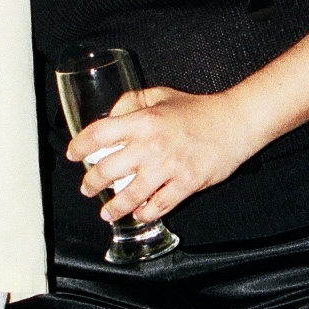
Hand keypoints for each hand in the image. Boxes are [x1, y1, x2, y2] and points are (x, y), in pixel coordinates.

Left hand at [68, 85, 260, 223]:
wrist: (235, 122)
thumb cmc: (197, 109)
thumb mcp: (160, 95)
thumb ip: (131, 102)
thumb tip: (109, 117)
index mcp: (143, 120)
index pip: (100, 134)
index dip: (80, 146)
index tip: (73, 154)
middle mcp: (152, 145)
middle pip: (108, 170)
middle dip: (91, 182)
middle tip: (87, 187)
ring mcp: (169, 167)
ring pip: (130, 194)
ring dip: (114, 207)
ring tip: (106, 212)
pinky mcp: (186, 184)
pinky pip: (159, 205)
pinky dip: (145, 213)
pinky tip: (139, 213)